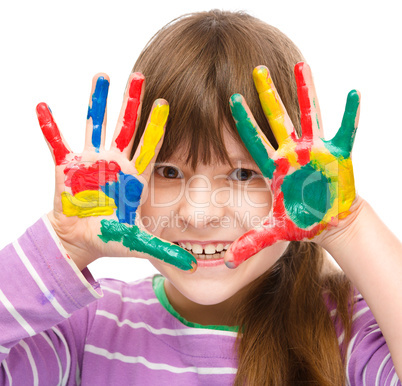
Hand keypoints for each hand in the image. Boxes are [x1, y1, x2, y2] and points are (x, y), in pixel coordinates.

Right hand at [37, 73, 195, 271]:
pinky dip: (49, 127)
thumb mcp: (137, 244)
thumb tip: (192, 267)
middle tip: (140, 75)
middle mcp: (115, 163)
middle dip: (132, 103)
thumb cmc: (111, 239)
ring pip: (95, 125)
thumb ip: (163, 251)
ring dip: (97, 102)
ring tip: (102, 75)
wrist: (82, 240)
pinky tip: (42, 106)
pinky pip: (56, 143)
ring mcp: (91, 162)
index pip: (149, 147)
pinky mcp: (66, 168)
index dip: (157, 127)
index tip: (166, 103)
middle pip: (126, 127)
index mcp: (134, 177)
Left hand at [226, 62, 359, 267]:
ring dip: (306, 91)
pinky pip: (345, 131)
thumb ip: (251, 242)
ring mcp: (315, 151)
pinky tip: (353, 93)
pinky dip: (350, 115)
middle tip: (257, 69)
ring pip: (309, 115)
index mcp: (276, 167)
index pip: (254, 140)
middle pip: (277, 119)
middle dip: (268, 95)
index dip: (243, 121)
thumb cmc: (300, 221)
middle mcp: (293, 153)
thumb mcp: (274, 231)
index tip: (231, 99)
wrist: (326, 221)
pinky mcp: (338, 155)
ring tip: (303, 64)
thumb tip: (227, 261)